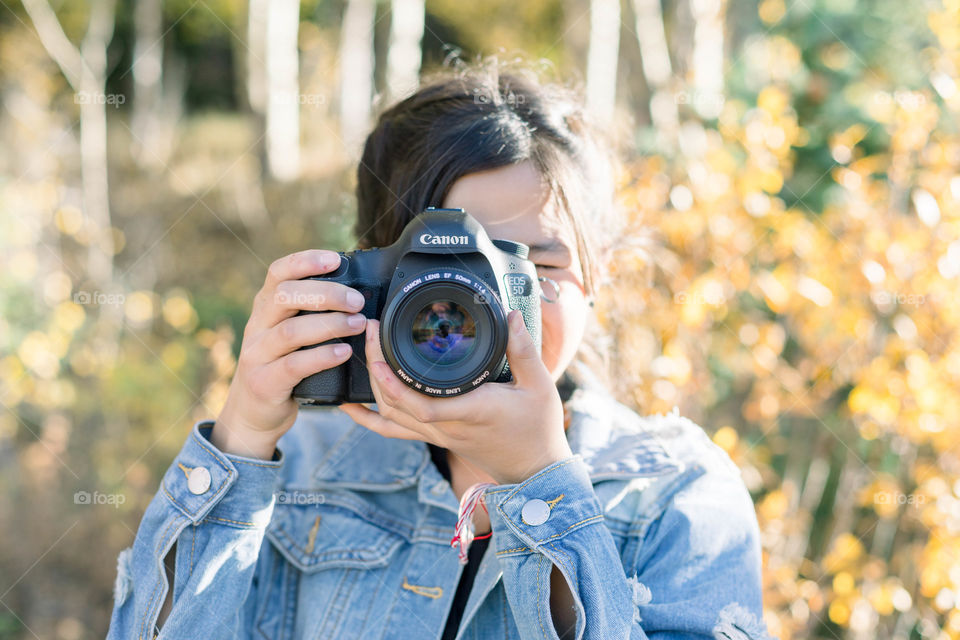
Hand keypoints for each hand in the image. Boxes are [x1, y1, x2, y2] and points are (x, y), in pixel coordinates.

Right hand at [212, 249, 367, 458]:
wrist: (251, 414)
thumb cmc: (280, 367)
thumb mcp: (288, 334)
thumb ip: (309, 313)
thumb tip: (355, 294)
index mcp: (265, 308)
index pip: (278, 272)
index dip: (305, 261)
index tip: (335, 259)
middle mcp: (257, 326)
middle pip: (285, 296)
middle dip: (326, 294)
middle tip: (357, 301)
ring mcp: (257, 355)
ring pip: (291, 331)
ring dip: (330, 324)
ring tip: (358, 324)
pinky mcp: (265, 382)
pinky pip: (294, 365)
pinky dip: (322, 357)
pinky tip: (344, 353)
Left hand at [340, 310, 572, 484]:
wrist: (534, 469)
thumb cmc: (537, 429)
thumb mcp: (538, 385)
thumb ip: (523, 349)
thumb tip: (510, 315)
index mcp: (470, 411)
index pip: (421, 405)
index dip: (393, 383)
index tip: (379, 353)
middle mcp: (447, 427)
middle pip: (395, 405)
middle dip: (375, 368)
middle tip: (370, 332)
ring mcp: (438, 435)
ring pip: (391, 416)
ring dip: (372, 386)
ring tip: (365, 351)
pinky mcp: (437, 437)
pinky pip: (395, 430)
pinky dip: (369, 419)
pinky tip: (350, 407)